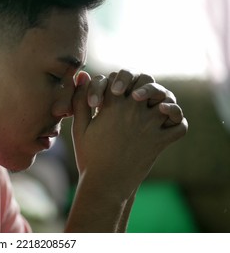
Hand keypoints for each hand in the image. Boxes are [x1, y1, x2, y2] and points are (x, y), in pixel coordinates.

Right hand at [72, 70, 187, 199]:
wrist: (106, 184)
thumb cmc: (89, 155)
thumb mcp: (79, 127)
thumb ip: (80, 100)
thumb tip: (82, 75)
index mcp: (112, 106)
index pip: (120, 76)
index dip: (116, 80)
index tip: (110, 94)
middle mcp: (133, 112)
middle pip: (146, 80)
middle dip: (141, 83)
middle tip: (134, 94)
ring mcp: (150, 126)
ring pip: (166, 98)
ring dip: (161, 98)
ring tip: (152, 105)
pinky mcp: (161, 142)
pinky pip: (180, 125)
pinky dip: (177, 121)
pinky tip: (165, 122)